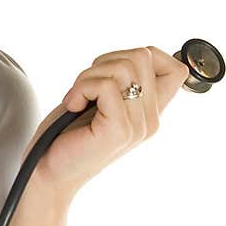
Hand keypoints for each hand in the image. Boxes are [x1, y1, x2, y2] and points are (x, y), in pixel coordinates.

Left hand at [23, 45, 189, 200]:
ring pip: (123, 67)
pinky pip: (105, 85)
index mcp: (150, 112)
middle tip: (85, 88)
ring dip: (89, 76)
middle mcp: (151, 120)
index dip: (146, 56)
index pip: (177, 69)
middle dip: (105, 62)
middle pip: (143, 56)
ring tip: (78, 98)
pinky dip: (80, 89)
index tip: (112, 74)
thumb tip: (141, 53)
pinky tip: (73, 106)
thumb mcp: (101, 101)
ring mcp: (138, 127)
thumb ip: (123, 81)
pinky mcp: (119, 130)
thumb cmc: (67, 135)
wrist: (47, 172)